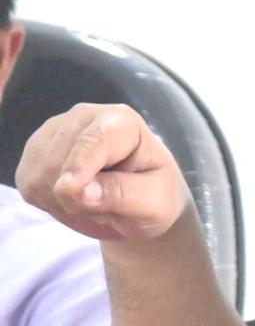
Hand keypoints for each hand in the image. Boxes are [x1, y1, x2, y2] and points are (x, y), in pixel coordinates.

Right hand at [15, 103, 189, 240]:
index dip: (78, 166)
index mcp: (121, 121)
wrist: (142, 199)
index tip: (68, 191)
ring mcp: (54, 131)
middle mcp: (83, 117)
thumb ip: (122, 194)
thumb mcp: (153, 201)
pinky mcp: (36, 151)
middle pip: (58, 160)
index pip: (93, 141)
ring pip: (38, 172)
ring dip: (62, 201)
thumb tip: (79, 191)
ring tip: (94, 202)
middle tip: (107, 209)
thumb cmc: (156, 195)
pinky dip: (48, 200)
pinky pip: (28, 182)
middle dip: (77, 196)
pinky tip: (74, 200)